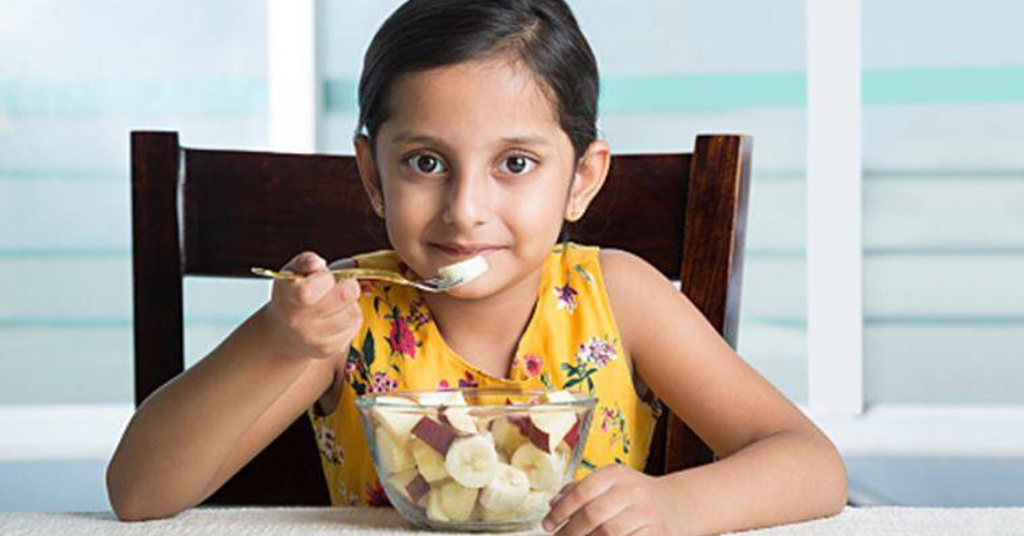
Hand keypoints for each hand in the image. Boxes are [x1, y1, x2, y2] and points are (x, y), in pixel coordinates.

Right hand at [262, 251, 362, 361]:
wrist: (285, 335)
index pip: (307, 291)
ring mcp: (316, 339)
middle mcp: (299, 322)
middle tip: (339, 285)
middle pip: (344, 296)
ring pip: (353, 312)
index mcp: (287, 298)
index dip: (324, 277)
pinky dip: (351, 317)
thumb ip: (306, 262)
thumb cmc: (292, 295)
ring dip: (350, 303)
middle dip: (347, 285)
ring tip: (336, 302)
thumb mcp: (292, 273)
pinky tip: (337, 316)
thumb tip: (318, 264)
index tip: (323, 276)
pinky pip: (355, 326)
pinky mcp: (331, 349)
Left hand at [543, 464, 676, 535]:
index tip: (548, 524)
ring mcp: (645, 513)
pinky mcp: (655, 533)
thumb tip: (553, 503)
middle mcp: (632, 491)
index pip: (582, 491)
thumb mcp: (609, 483)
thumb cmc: (633, 496)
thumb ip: (579, 490)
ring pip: (608, 533)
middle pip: (593, 514)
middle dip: (570, 532)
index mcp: (616, 474)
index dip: (561, 510)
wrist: (675, 505)